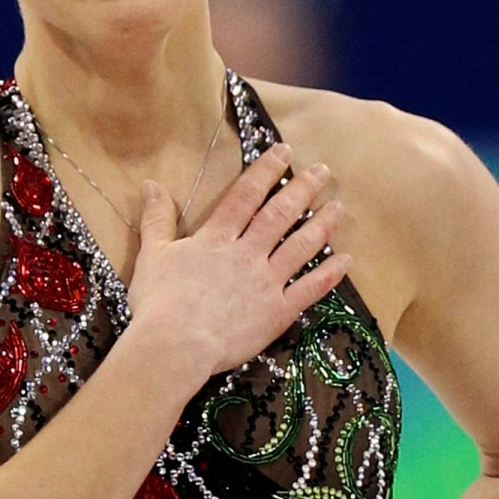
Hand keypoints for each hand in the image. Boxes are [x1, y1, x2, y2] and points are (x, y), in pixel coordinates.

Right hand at [127, 143, 348, 378]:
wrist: (175, 346)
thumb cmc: (159, 303)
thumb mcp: (152, 255)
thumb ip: (156, 219)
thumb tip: (152, 184)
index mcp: (216, 238)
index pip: (246, 196)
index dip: (266, 171)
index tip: (284, 152)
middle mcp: (247, 253)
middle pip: (279, 215)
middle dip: (302, 189)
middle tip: (323, 171)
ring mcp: (266, 282)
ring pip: (300, 246)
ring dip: (322, 225)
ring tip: (339, 207)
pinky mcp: (277, 312)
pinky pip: (309, 289)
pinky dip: (329, 274)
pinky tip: (346, 260)